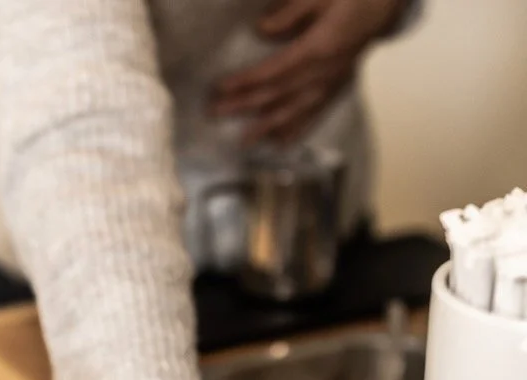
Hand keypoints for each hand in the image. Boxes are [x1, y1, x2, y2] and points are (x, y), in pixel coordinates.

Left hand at [211, 0, 408, 143]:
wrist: (385, 5)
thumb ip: (291, 13)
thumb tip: (262, 31)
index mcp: (317, 49)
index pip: (273, 71)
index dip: (246, 81)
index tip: (221, 88)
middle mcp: (322, 74)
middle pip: (277, 95)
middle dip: (245, 106)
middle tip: (217, 113)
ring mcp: (330, 85)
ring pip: (294, 111)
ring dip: (266, 127)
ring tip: (243, 142)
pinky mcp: (337, 89)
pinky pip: (314, 115)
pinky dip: (297, 130)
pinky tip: (281, 143)